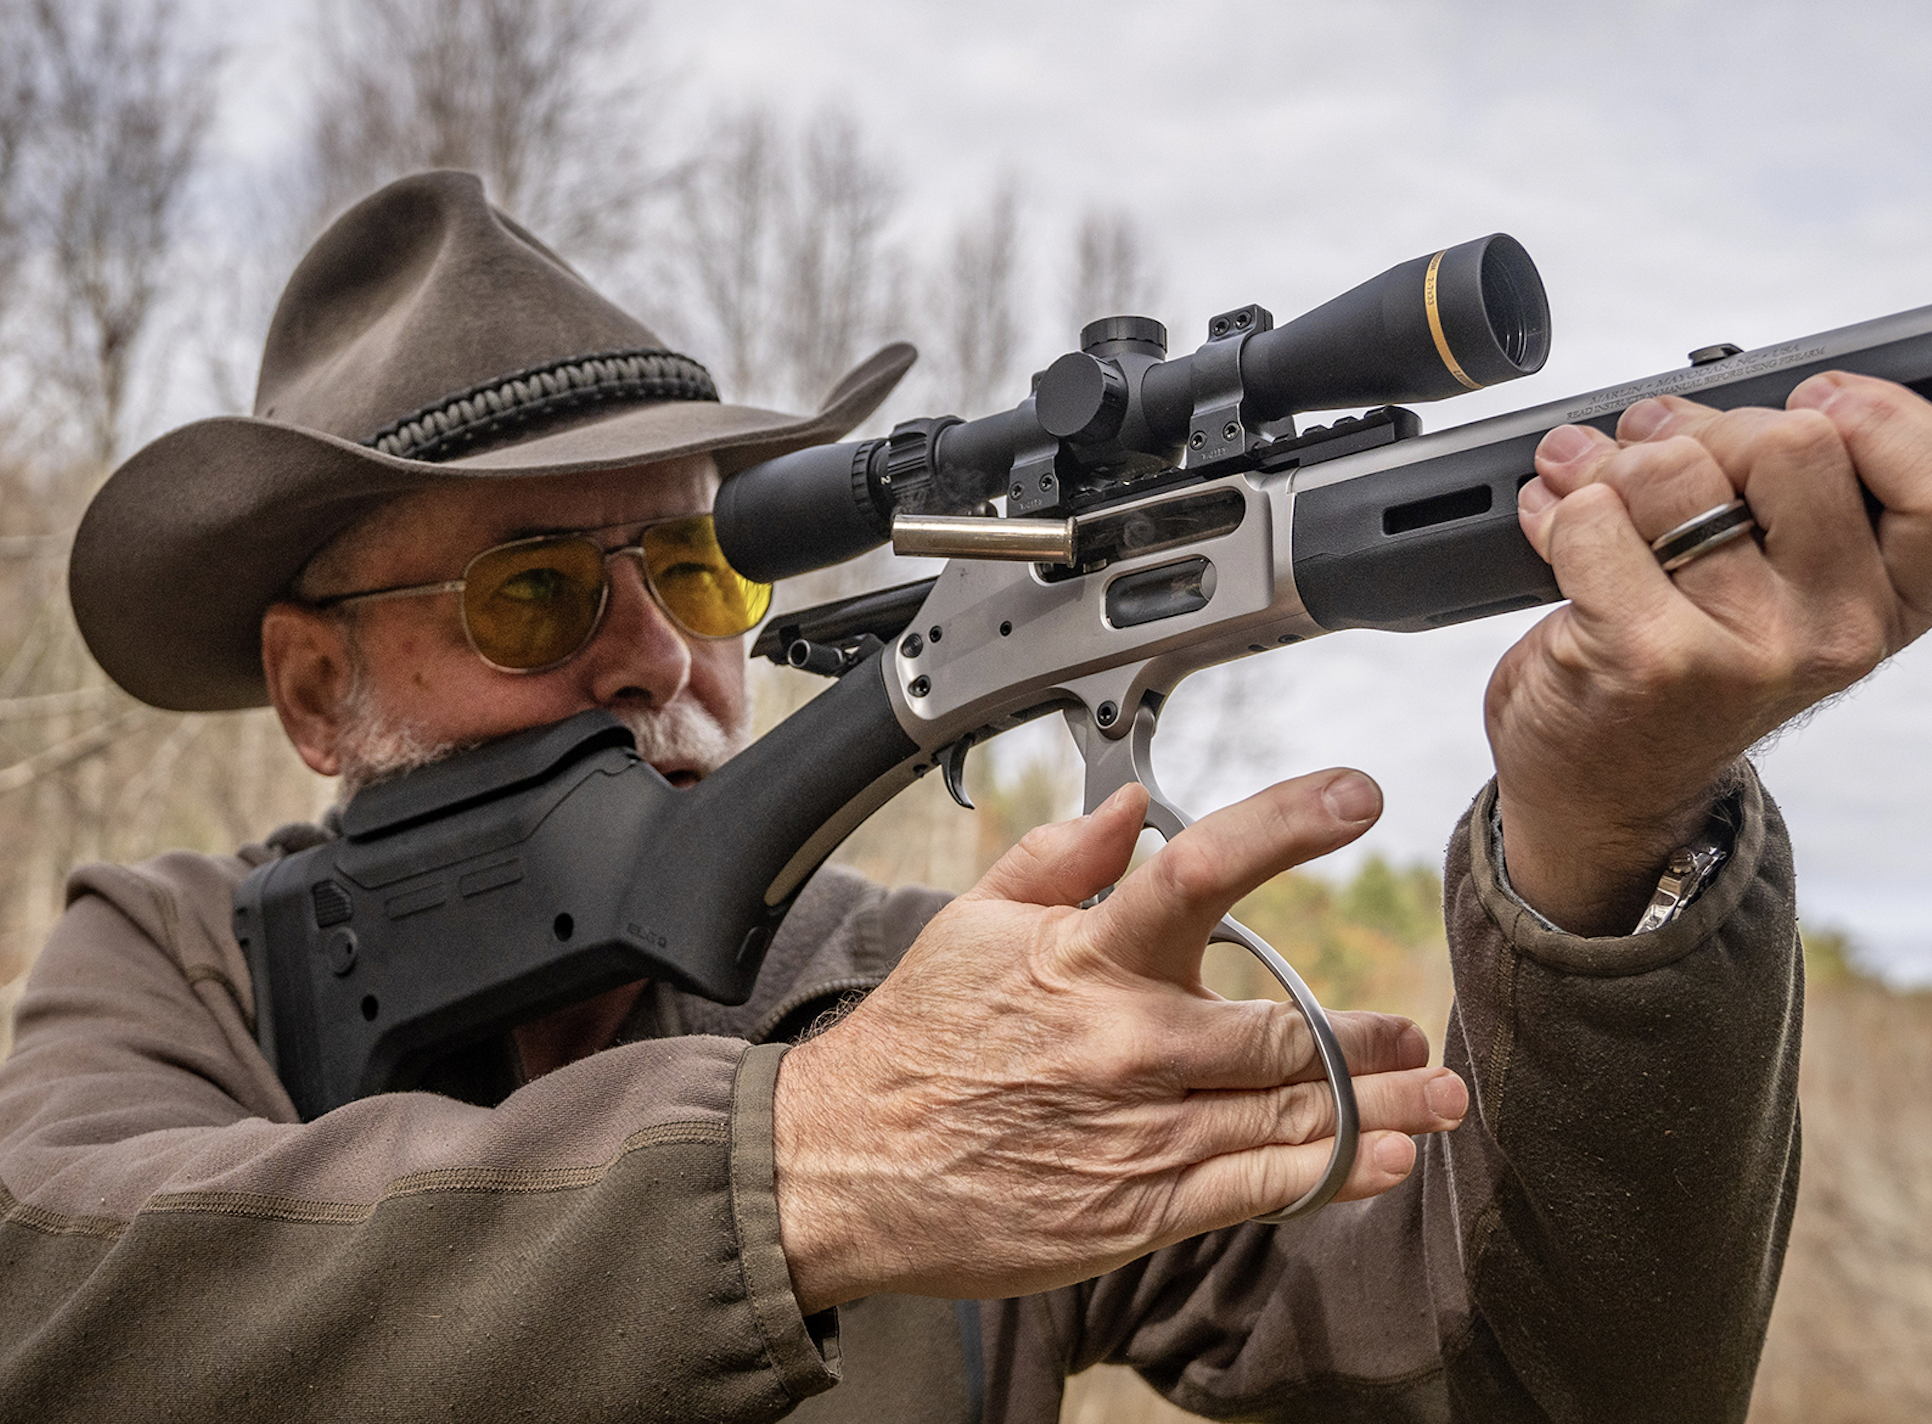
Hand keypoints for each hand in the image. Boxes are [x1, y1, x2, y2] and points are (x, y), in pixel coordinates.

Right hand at [771, 772, 1468, 1311]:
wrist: (846, 1166)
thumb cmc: (916, 1041)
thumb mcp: (969, 925)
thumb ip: (1058, 858)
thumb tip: (1131, 806)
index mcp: (1083, 957)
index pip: (1200, 871)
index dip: (1286, 824)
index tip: (1355, 796)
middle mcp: (1126, 1041)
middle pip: (1282, 1027)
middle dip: (1366, 1031)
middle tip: (1414, 1028)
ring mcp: (1140, 1131)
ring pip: (1288, 1112)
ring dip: (1379, 1104)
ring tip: (1437, 1092)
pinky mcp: (1138, 1206)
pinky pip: (1257, 1188)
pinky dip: (1331, 1173)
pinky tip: (1383, 1160)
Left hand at [1495, 373, 1931, 933]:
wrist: (1603, 794)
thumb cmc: (1681, 677)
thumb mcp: (1774, 589)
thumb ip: (1775, 496)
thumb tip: (1691, 402)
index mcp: (1887, 600)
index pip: (1928, 475)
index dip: (1866, 413)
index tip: (1811, 405)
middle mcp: (1833, 629)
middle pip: (1788, 440)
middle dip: (1702, 431)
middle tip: (1656, 457)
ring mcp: (1745, 647)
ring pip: (1675, 470)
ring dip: (1611, 467)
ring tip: (1592, 494)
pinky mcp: (1649, 656)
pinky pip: (1589, 518)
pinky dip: (1555, 512)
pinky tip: (1553, 534)